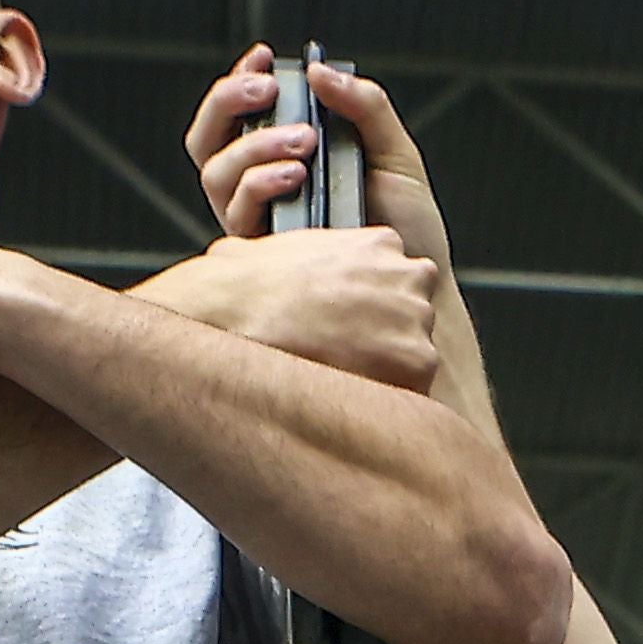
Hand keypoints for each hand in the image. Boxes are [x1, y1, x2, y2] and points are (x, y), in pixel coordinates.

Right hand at [126, 225, 439, 391]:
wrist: (226, 314)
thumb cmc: (242, 286)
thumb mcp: (286, 248)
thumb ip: (319, 256)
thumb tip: (301, 266)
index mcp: (380, 243)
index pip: (399, 280)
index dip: (374, 308)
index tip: (353, 324)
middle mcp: (407, 277)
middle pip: (413, 316)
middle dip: (385, 336)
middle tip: (344, 353)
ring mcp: (416, 319)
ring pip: (414, 354)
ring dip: (386, 369)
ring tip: (339, 377)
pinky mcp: (416, 364)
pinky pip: (413, 392)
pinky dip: (385, 400)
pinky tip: (347, 398)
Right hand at [183, 50, 462, 277]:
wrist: (417, 281)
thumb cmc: (406, 223)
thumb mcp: (395, 151)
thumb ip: (364, 106)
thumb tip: (319, 71)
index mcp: (283, 156)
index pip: (239, 113)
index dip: (239, 81)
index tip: (264, 57)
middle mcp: (260, 186)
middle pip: (208, 138)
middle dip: (228, 102)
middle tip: (270, 89)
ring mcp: (257, 219)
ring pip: (216, 172)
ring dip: (254, 145)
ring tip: (305, 141)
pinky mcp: (261, 252)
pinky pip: (236, 209)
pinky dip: (260, 183)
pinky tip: (296, 175)